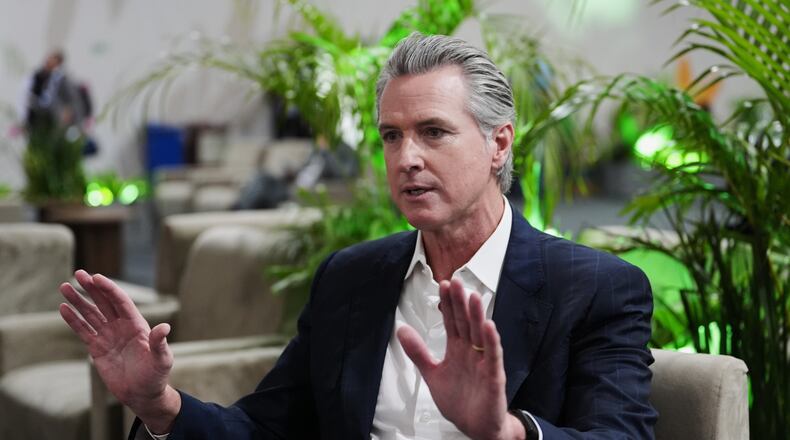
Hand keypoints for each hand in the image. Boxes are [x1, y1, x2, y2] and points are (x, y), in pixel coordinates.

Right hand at [59, 270, 179, 432]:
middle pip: (104, 302)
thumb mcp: (162, 359)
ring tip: (64, 286)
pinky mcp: (97, 348)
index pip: (121, 302)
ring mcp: (108, 336)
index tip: (96, 277)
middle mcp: (121, 326)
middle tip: (78, 273)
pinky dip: (73, 320)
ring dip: (79, 300)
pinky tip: (64, 308)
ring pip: (91, 314)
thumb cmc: (156, 376)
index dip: (109, 289)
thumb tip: (165, 328)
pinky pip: (83, 330)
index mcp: (137, 324)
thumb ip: (159, 343)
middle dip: (92, 288)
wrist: (143, 394)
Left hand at [397, 278, 525, 439]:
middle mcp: (472, 352)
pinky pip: (493, 356)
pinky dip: (491, 341)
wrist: (476, 428)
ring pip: (481, 335)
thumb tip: (402, 330)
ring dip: (477, 315)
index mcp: (458, 349)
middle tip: (456, 281)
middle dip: (460, 303)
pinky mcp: (494, 376)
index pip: (452, 321)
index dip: (448, 304)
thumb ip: (418, 352)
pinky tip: (489, 326)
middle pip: (466, 323)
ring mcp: (483, 362)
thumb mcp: (432, 374)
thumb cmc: (460, 401)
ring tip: (473, 296)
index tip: (443, 285)